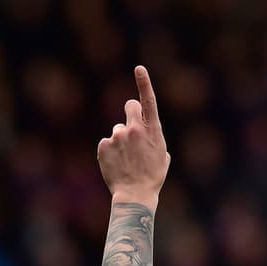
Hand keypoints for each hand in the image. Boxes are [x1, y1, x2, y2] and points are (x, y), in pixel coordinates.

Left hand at [97, 66, 169, 205]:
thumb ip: (154, 139)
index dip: (144, 83)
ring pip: (118, 130)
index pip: (149, 101)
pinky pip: (107, 143)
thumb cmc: (153, 177)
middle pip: (130, 106)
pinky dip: (111, 152)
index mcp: (153, 131)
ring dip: (121, 141)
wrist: (135, 195)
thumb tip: (147, 135)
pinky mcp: (104, 145)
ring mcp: (117, 136)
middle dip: (131, 112)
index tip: (139, 69)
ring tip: (127, 160)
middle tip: (133, 131)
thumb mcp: (162, 157)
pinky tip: (117, 165)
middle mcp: (134, 129)